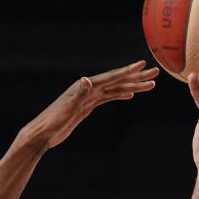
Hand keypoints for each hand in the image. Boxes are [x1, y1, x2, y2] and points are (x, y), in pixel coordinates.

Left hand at [17, 61, 157, 152]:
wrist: (42, 134)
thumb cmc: (52, 121)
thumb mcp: (66, 109)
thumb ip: (78, 94)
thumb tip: (86, 81)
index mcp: (84, 86)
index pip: (111, 77)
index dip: (127, 71)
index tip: (143, 65)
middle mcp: (87, 88)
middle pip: (117, 81)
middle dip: (136, 77)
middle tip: (156, 72)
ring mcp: (87, 98)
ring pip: (114, 89)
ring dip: (131, 86)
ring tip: (149, 85)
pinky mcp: (85, 107)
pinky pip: (106, 98)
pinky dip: (119, 95)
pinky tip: (129, 95)